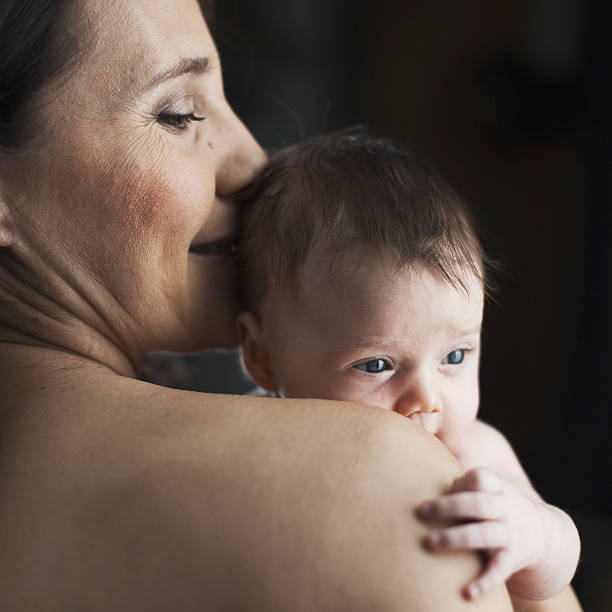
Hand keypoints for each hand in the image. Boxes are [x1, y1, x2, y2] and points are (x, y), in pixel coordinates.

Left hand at [416, 466, 549, 599]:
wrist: (546, 535)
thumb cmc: (497, 505)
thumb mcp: (489, 488)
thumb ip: (461, 483)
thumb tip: (417, 476)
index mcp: (498, 487)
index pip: (480, 477)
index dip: (460, 482)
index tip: (436, 490)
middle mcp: (506, 508)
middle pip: (477, 504)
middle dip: (447, 508)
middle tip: (420, 513)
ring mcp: (511, 533)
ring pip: (484, 535)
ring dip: (456, 539)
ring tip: (430, 543)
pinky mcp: (513, 559)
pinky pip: (499, 571)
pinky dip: (484, 582)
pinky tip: (467, 592)